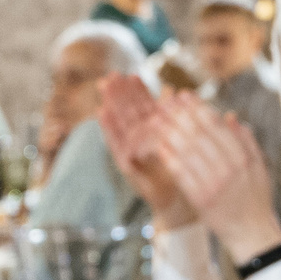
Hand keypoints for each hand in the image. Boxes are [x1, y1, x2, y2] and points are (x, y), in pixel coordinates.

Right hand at [97, 75, 194, 228]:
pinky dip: (108, 128)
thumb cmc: (179, 172)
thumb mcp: (176, 140)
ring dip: (112, 104)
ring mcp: (132, 153)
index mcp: (154, 135)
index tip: (132, 75)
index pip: (145, 109)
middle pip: (130, 113)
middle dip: (121, 94)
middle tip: (112, 75)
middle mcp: (141, 142)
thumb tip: (172, 90)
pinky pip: (116, 143)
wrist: (178, 204)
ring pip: (121, 124)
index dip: (138, 92)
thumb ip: (170, 117)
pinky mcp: (127, 166)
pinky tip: (101, 112)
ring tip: (105, 86)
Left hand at [158, 97, 280, 263]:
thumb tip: (230, 116)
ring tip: (156, 119)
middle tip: (164, 101)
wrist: (252, 234)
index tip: (183, 95)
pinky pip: (182, 175)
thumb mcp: (259, 168)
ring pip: (188, 152)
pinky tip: (160, 146)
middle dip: (179, 115)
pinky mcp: (202, 200)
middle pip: (199, 135)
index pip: (216, 125)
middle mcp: (229, 169)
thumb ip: (246, 141)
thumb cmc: (255, 199)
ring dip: (170, 132)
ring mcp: (215, 185)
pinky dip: (170, 158)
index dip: (198, 108)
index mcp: (243, 158)